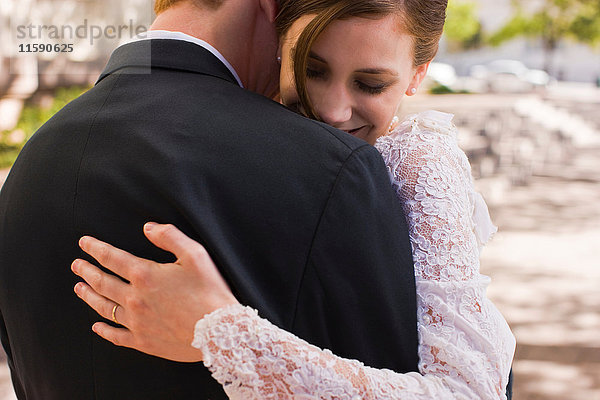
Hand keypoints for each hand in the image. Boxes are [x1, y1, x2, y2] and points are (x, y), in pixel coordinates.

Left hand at [71, 222, 238, 361]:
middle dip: (86, 271)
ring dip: (89, 295)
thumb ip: (170, 236)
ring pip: (104, 307)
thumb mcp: (195, 255)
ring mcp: (136, 322)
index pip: (112, 258)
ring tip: (79, 288)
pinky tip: (96, 326)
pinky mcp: (143, 341)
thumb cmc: (209, 291)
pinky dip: (103, 330)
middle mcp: (134, 298)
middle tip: (76, 265)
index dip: (95, 248)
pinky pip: (116, 335)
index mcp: (145, 275)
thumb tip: (148, 227)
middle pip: (102, 282)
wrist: (219, 330)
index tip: (84, 243)